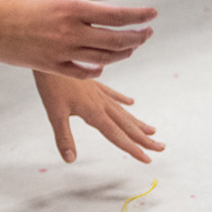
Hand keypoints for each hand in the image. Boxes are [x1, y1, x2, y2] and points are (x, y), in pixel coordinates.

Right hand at [0, 0, 155, 78]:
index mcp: (71, 9)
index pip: (116, 15)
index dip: (139, 15)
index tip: (153, 14)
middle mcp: (71, 33)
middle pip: (116, 40)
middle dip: (137, 37)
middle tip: (148, 33)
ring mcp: (62, 53)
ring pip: (104, 59)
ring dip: (122, 53)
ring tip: (131, 47)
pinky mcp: (50, 66)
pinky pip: (82, 72)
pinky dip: (97, 69)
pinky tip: (104, 64)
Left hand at [34, 71, 163, 163]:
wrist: (52, 51)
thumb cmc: (51, 83)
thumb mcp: (54, 112)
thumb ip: (64, 137)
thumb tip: (71, 160)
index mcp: (94, 112)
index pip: (117, 135)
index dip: (132, 149)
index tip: (147, 160)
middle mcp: (101, 103)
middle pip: (126, 125)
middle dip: (144, 138)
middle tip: (160, 147)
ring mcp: (98, 92)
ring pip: (122, 111)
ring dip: (137, 122)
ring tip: (152, 130)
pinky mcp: (93, 83)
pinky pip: (112, 94)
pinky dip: (122, 100)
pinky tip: (132, 102)